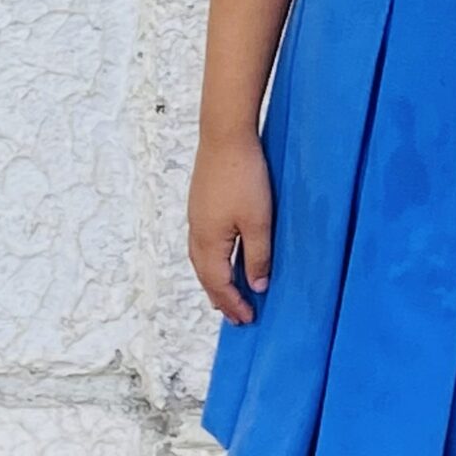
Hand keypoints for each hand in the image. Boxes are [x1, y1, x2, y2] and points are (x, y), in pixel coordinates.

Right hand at [188, 132, 273, 323]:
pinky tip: (223, 257)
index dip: (233, 304)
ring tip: (227, 293)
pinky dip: (213, 260)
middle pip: (206, 275)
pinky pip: (204, 243)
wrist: (225, 135)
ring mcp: (196, 217)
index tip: (247, 319)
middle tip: (236, 315)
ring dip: (215, 280)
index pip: (219, 284)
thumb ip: (258, 256)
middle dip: (221, 297)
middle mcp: (197, 232)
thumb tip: (256, 286)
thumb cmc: (244, 176)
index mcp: (208, 242)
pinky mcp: (201, 204)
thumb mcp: (258, 222)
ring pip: (202, 260)